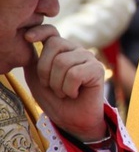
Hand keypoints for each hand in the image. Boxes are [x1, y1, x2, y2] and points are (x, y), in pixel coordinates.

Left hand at [23, 24, 106, 141]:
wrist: (73, 120)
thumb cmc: (56, 100)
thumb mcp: (37, 79)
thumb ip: (33, 60)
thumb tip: (28, 40)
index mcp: (62, 51)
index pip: (51, 32)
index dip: (40, 31)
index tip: (28, 38)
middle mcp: (76, 50)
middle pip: (55, 45)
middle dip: (45, 70)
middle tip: (51, 87)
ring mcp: (88, 58)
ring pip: (63, 62)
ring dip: (57, 84)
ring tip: (64, 93)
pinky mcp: (97, 69)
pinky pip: (74, 74)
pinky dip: (69, 89)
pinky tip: (75, 94)